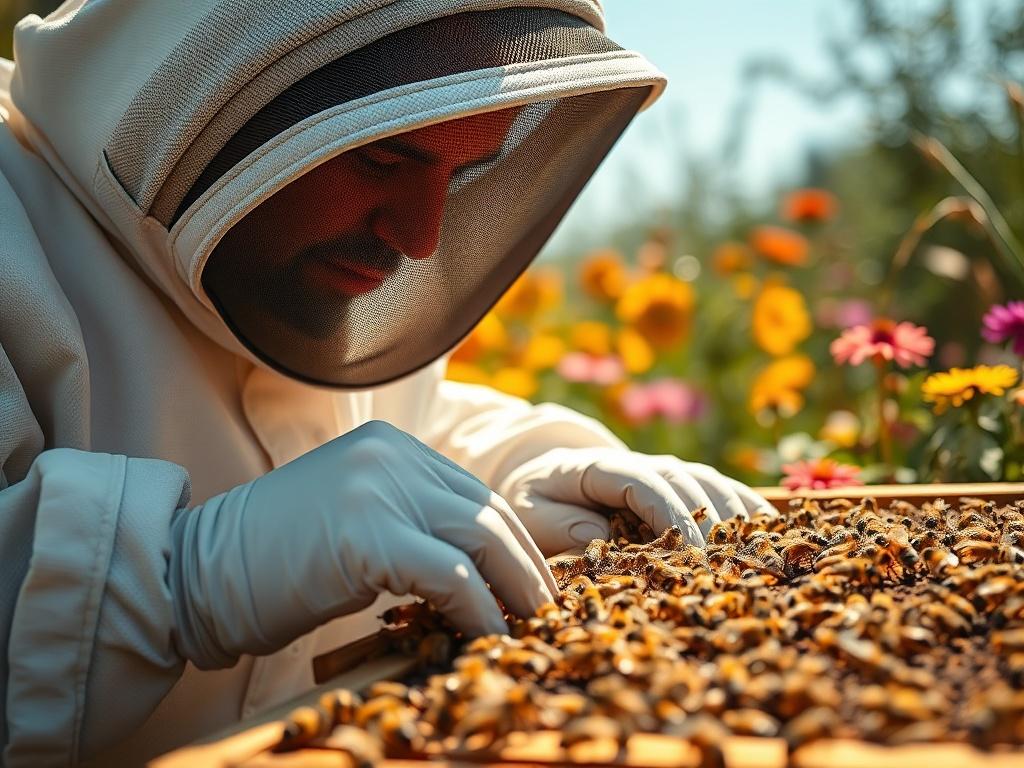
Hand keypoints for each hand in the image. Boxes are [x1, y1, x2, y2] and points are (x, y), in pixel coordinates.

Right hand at [169, 421, 555, 668]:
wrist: (199, 571)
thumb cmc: (275, 561)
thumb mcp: (355, 521)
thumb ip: (411, 523)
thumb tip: (477, 569)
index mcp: (390, 447)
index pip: (475, 493)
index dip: (513, 541)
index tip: (532, 581)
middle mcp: (390, 456)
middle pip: (487, 511)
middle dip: (526, 565)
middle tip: (547, 609)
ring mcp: (377, 488)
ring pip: (480, 536)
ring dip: (516, 587)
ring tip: (531, 626)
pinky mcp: (367, 532)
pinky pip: (449, 574)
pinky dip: (479, 609)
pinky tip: (488, 635)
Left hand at [497, 447, 773, 555]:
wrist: (546, 477)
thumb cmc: (536, 500)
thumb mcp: (529, 513)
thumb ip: (558, 524)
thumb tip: (599, 537)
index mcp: (602, 466)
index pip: (646, 484)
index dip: (673, 516)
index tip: (691, 553)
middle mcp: (645, 464)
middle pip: (690, 484)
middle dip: (713, 525)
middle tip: (731, 567)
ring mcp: (671, 473)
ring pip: (717, 486)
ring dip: (739, 520)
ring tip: (759, 558)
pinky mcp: (688, 487)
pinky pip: (728, 494)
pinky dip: (751, 514)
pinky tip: (775, 539)